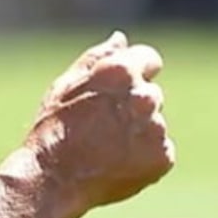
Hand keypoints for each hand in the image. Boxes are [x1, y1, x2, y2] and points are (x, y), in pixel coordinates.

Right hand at [26, 31, 173, 214]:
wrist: (55, 179)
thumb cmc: (55, 129)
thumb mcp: (67, 84)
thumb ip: (97, 57)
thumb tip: (121, 39)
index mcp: (122, 71)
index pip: (150, 59)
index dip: (135, 72)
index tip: (119, 91)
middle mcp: (144, 97)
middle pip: (151, 94)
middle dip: (133, 106)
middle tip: (102, 126)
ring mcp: (156, 128)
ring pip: (154, 124)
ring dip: (138, 132)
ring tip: (106, 148)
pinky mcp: (163, 157)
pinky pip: (160, 151)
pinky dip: (144, 157)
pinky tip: (117, 163)